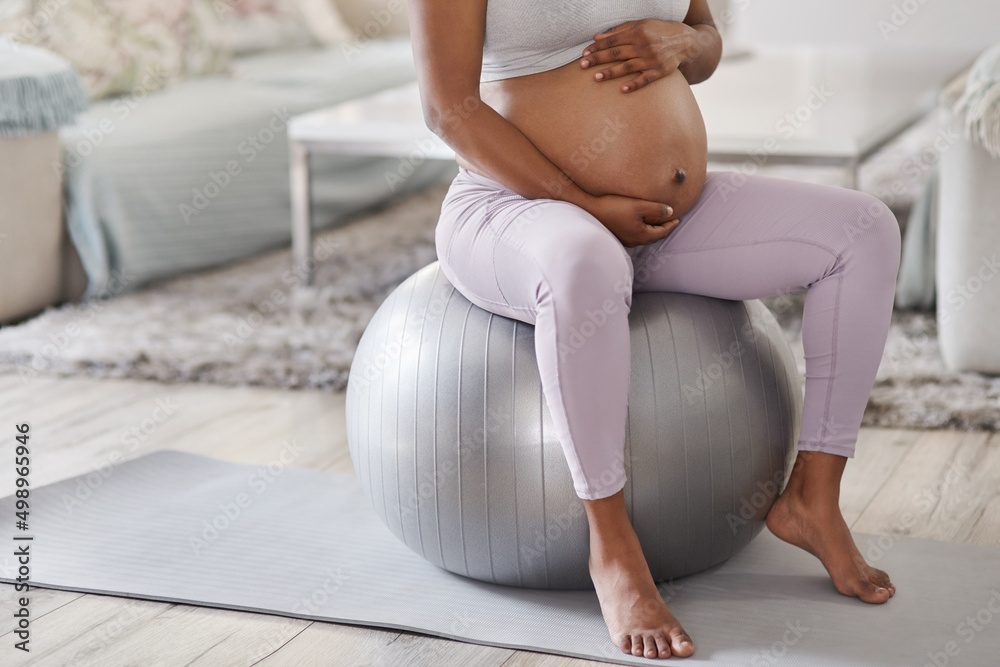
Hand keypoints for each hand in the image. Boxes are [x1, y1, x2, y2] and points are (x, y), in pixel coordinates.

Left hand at [579, 19, 695, 91]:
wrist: (685, 40)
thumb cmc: (658, 31)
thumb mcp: (640, 25)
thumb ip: (618, 31)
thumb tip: (597, 37)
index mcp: (637, 32)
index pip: (612, 41)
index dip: (597, 47)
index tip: (584, 54)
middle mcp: (643, 45)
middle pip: (616, 53)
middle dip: (598, 59)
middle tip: (582, 66)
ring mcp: (651, 59)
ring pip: (627, 67)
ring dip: (610, 73)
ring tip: (596, 78)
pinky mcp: (659, 71)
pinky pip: (644, 80)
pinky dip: (634, 85)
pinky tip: (622, 90)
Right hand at [582, 194, 679, 247]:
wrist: (590, 210)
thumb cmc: (613, 207)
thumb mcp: (638, 205)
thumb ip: (657, 209)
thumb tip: (670, 211)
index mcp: (641, 235)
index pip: (662, 232)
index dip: (671, 225)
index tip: (678, 218)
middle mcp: (634, 240)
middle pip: (654, 236)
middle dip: (663, 228)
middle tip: (669, 220)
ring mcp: (625, 239)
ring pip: (644, 236)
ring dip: (652, 229)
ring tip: (657, 221)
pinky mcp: (618, 235)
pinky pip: (635, 235)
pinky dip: (642, 229)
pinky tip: (640, 223)